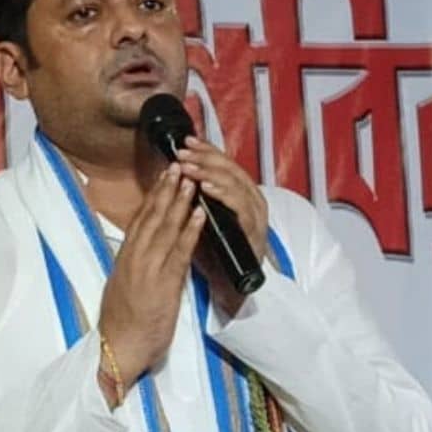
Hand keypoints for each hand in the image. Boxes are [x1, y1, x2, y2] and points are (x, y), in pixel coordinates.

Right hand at [98, 163, 206, 389]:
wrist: (119, 348)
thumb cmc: (123, 323)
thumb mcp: (126, 287)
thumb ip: (136, 266)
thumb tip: (146, 250)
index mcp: (126, 258)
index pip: (140, 220)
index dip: (153, 197)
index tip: (163, 177)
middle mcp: (135, 258)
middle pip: (151, 217)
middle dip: (166, 190)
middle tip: (178, 165)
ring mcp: (148, 270)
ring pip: (165, 228)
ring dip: (179, 202)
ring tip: (190, 179)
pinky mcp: (162, 285)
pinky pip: (178, 252)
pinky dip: (189, 231)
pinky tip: (199, 214)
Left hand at [174, 136, 267, 314]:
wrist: (228, 289)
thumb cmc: (213, 254)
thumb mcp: (202, 220)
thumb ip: (194, 198)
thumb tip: (174, 172)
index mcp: (240, 195)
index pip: (224, 164)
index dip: (205, 151)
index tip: (185, 141)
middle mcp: (252, 201)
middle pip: (231, 169)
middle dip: (206, 158)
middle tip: (184, 151)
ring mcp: (256, 217)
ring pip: (236, 185)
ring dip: (211, 173)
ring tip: (190, 168)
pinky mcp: (254, 233)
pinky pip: (240, 209)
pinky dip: (223, 195)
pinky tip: (206, 188)